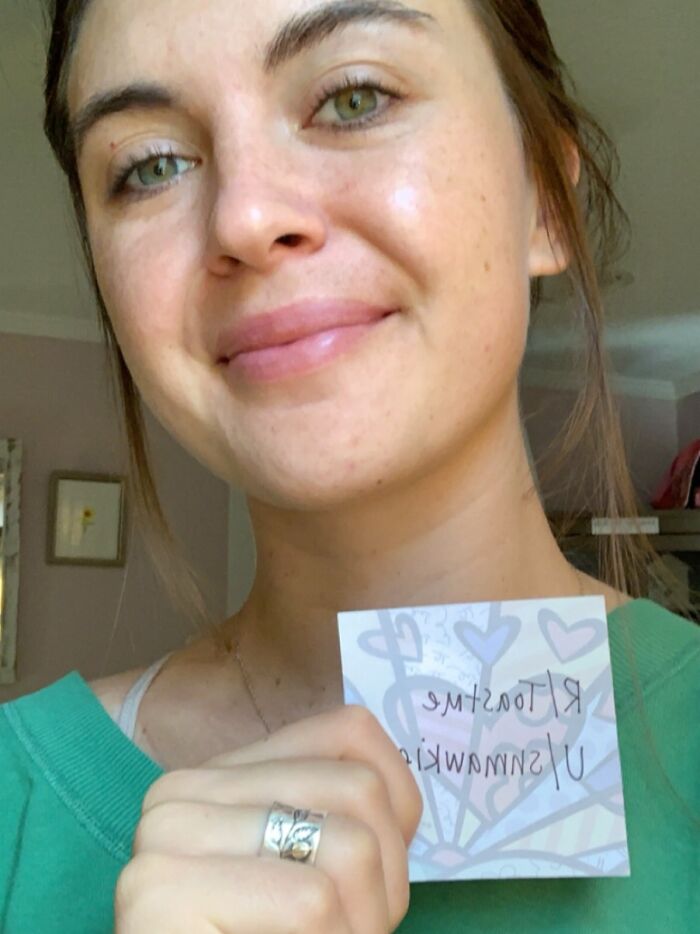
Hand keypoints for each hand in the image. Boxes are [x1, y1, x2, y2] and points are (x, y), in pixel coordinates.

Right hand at [114, 705, 423, 932]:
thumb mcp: (306, 874)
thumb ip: (332, 820)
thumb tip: (397, 798)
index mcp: (219, 773)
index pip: (351, 731)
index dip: (398, 804)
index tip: (380, 874)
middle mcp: (182, 789)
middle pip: (360, 789)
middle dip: (387, 881)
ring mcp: (165, 834)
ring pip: (350, 844)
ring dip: (363, 923)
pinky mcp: (159, 893)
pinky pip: (311, 902)